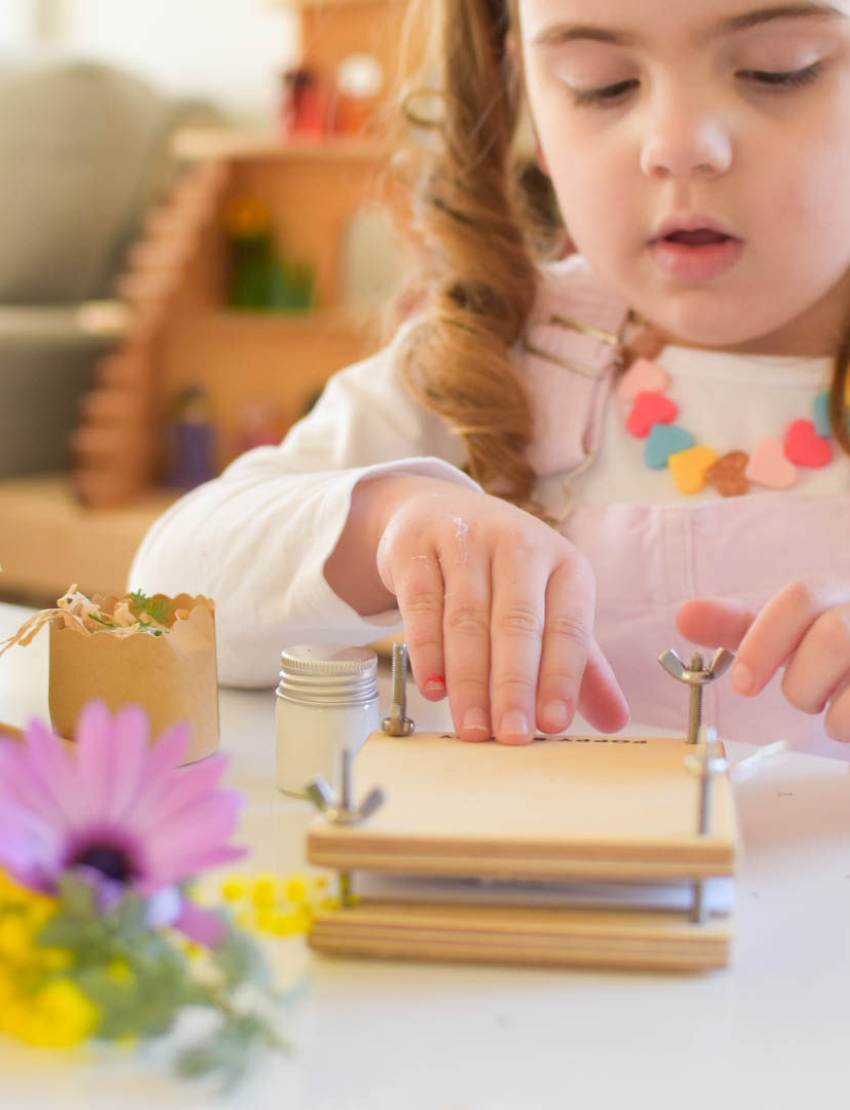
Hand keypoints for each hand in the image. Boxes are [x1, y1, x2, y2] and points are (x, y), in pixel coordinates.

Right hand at [373, 477, 629, 743]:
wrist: (437, 510)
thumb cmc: (504, 573)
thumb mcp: (550, 605)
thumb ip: (579, 664)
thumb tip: (615, 721)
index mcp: (564, 564)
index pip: (568, 626)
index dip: (562, 677)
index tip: (554, 724)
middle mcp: (519, 545)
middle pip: (517, 623)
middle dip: (514, 685)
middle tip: (511, 736)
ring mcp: (466, 542)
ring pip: (467, 618)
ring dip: (470, 679)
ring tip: (472, 727)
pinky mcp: (418, 548)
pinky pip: (423, 604)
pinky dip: (428, 651)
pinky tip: (434, 688)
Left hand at [677, 577, 849, 740]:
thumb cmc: (832, 661)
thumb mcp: (787, 640)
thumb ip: (742, 629)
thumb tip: (686, 617)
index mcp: (839, 591)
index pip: (802, 595)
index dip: (764, 641)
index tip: (742, 684)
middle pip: (833, 634)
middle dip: (801, 682)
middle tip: (798, 698)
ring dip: (827, 703)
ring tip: (827, 707)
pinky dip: (846, 723)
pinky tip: (846, 720)